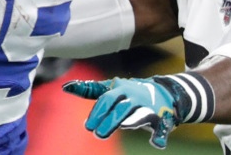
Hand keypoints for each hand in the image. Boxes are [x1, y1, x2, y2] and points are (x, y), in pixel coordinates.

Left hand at [63, 78, 179, 148]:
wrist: (164, 92)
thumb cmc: (130, 93)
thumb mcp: (112, 88)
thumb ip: (91, 89)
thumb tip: (65, 87)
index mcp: (120, 88)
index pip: (105, 98)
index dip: (96, 111)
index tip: (86, 125)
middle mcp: (134, 96)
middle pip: (118, 107)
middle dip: (106, 119)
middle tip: (93, 132)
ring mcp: (147, 106)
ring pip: (137, 116)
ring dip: (126, 125)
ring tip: (112, 134)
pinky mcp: (160, 118)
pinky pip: (161, 128)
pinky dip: (159, 136)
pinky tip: (155, 144)